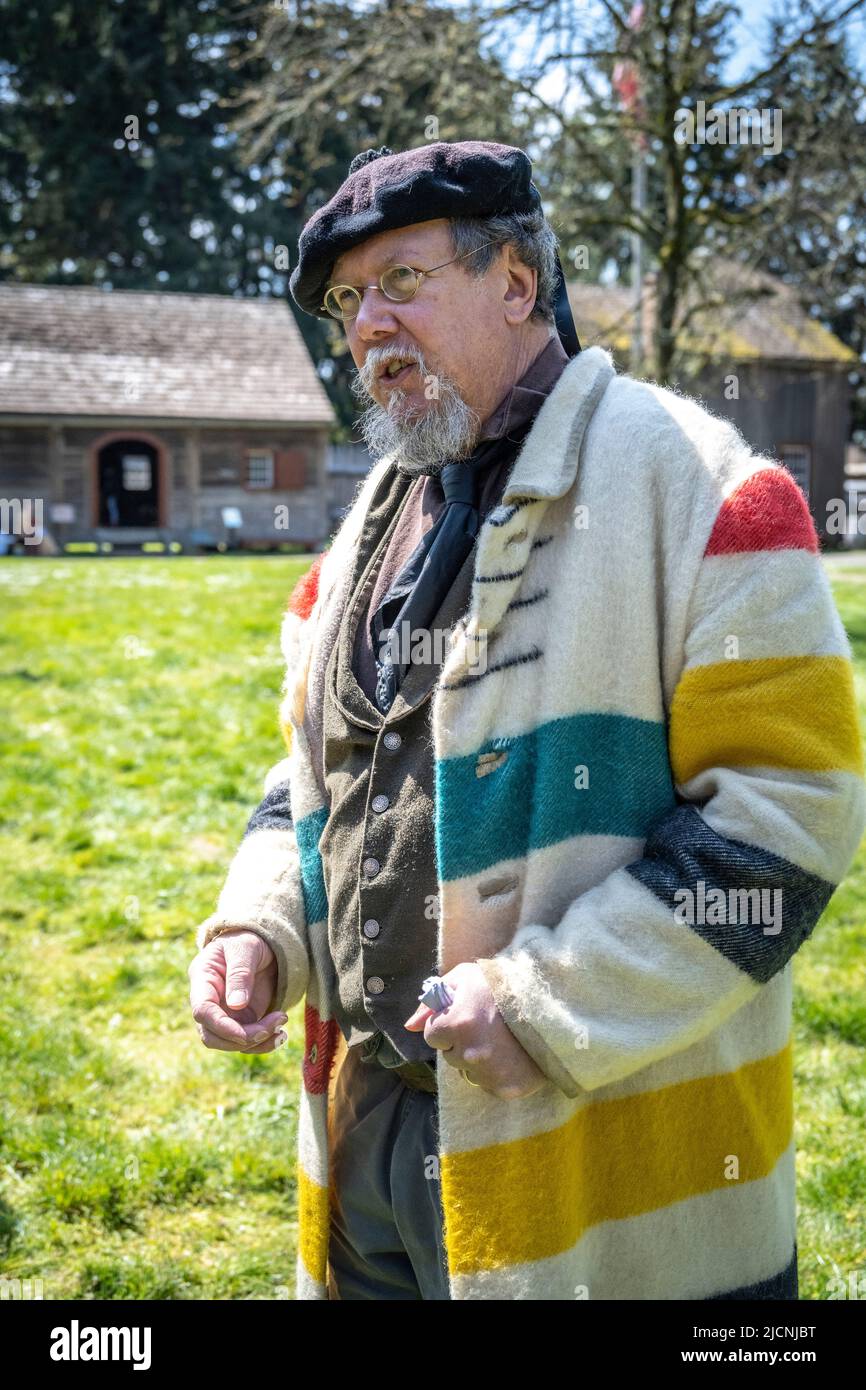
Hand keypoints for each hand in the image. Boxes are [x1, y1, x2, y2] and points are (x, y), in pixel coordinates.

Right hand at [189, 929, 286, 1052]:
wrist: (260, 942)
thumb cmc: (248, 939)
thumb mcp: (245, 948)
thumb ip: (240, 973)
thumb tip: (236, 1004)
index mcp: (203, 979)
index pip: (202, 1010)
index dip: (221, 1026)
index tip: (245, 1033)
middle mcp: (209, 1000)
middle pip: (212, 1034)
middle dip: (242, 1038)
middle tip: (275, 1027)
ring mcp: (224, 1012)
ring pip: (229, 1042)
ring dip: (256, 1043)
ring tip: (282, 1032)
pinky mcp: (240, 1019)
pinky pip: (246, 1040)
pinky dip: (263, 1043)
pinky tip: (280, 1035)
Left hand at [403, 961, 546, 1099]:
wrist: (551, 1002)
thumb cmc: (502, 985)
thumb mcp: (464, 978)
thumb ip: (432, 1001)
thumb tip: (409, 1026)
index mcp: (456, 1024)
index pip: (432, 1036)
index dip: (448, 1024)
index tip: (468, 1014)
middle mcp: (469, 1053)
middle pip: (450, 1056)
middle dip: (461, 1042)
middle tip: (487, 1025)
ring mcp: (489, 1074)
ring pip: (468, 1073)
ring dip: (478, 1060)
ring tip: (501, 1040)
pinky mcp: (507, 1089)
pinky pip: (489, 1086)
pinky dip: (497, 1074)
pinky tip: (511, 1056)